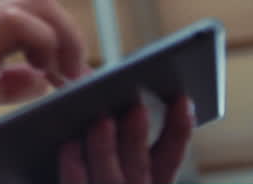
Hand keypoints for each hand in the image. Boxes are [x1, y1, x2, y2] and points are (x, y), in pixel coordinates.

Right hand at [0, 0, 86, 151]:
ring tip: (66, 75)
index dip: (50, 44)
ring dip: (64, 38)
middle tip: (71, 76)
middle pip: (38, 1)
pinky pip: (27, 21)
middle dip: (65, 36)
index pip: (21, 17)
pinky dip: (47, 46)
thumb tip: (38, 81)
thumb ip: (2, 83)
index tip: (61, 76)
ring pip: (40, 2)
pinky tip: (43, 75)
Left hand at [59, 95, 194, 183]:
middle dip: (137, 136)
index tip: (182, 99)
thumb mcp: (102, 149)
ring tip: (103, 120)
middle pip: (138, 165)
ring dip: (106, 148)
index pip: (170, 157)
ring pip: (109, 176)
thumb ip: (108, 120)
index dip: (179, 131)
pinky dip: (74, 165)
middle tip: (137, 107)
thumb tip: (98, 78)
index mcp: (146, 180)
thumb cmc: (77, 163)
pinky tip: (69, 142)